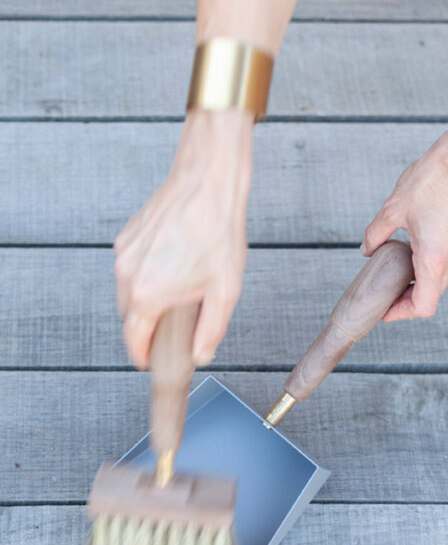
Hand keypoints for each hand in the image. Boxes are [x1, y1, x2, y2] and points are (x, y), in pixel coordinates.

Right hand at [114, 110, 253, 368]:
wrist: (207, 183)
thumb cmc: (218, 232)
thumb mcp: (225, 291)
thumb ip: (211, 329)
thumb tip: (201, 354)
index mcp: (148, 294)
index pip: (133, 339)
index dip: (141, 355)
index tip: (148, 362)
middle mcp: (127, 274)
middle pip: (130, 315)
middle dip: (148, 325)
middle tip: (175, 325)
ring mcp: (124, 253)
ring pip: (129, 289)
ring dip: (149, 297)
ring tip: (182, 287)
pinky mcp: (128, 235)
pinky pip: (132, 265)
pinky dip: (148, 272)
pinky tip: (176, 262)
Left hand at [361, 132, 447, 320]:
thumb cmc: (434, 180)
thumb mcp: (393, 208)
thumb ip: (377, 233)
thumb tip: (368, 248)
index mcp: (433, 259)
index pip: (423, 306)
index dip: (401, 313)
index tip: (386, 309)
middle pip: (430, 297)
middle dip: (406, 300)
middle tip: (385, 293)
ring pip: (438, 280)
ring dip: (416, 282)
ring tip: (395, 271)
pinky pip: (443, 263)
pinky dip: (426, 266)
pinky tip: (410, 250)